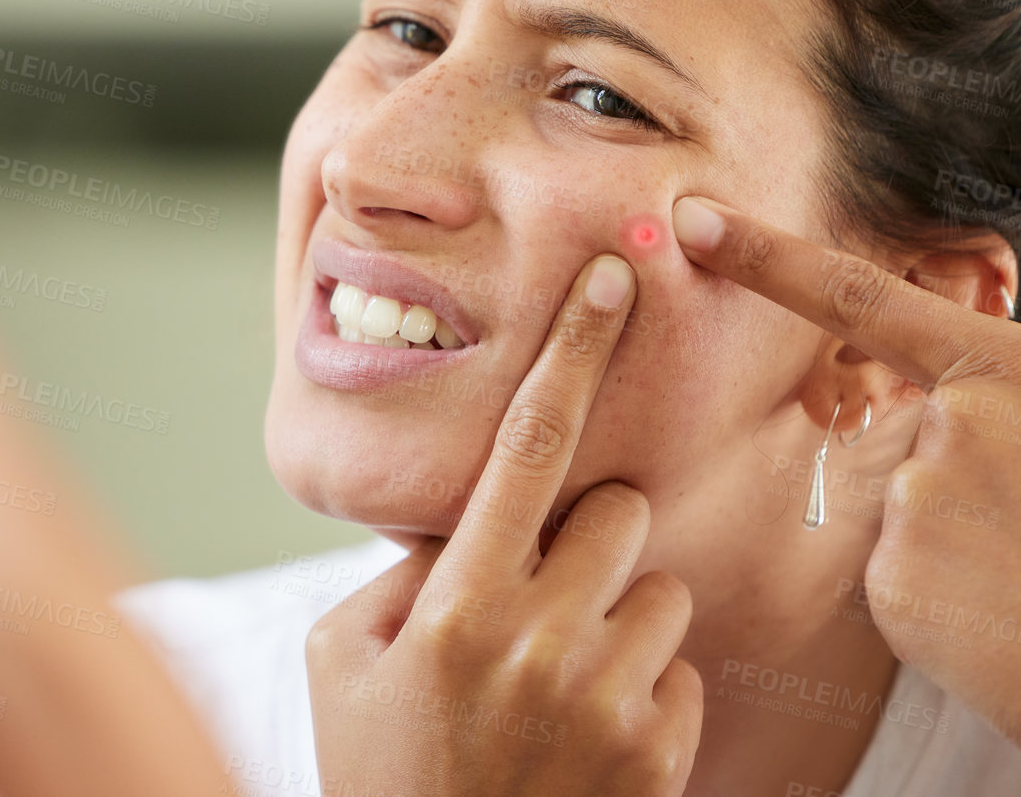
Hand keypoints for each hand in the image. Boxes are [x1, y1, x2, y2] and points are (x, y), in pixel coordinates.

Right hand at [307, 253, 702, 796]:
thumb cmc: (377, 776)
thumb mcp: (341, 661)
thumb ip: (401, 569)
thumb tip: (465, 514)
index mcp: (456, 604)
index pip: (529, 443)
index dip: (573, 348)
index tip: (612, 274)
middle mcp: (541, 640)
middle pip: (618, 510)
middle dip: (586, 536)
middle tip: (535, 598)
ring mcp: (609, 699)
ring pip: (658, 586)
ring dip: (615, 616)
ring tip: (553, 684)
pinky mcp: (660, 753)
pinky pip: (679, 668)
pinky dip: (640, 689)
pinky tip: (583, 738)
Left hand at [670, 195, 1020, 796]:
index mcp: (1014, 372)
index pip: (863, 296)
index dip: (767, 256)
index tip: (696, 223)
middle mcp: (945, 427)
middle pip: (918, 434)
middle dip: (978, 482)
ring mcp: (908, 507)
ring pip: (912, 509)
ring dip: (966, 541)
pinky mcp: (886, 583)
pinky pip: (900, 573)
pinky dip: (946, 595)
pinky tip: (1009, 620)